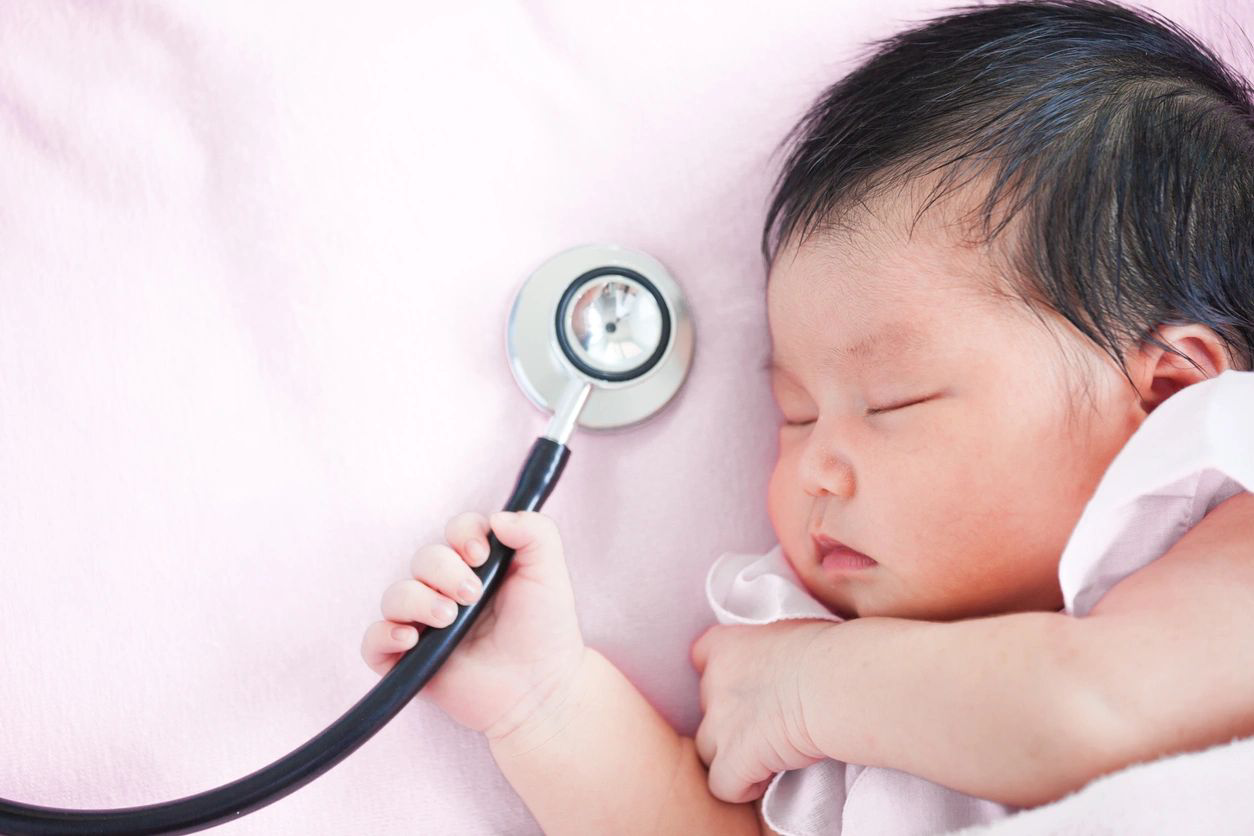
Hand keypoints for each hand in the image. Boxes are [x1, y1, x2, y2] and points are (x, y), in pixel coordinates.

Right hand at [361, 510, 585, 741]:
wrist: (542, 688)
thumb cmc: (546, 630)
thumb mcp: (550, 572)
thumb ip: (536, 532)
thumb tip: (497, 517)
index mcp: (478, 566)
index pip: (455, 531)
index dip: (463, 535)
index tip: (480, 554)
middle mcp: (447, 590)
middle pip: (424, 559)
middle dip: (444, 571)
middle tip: (472, 595)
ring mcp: (425, 625)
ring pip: (396, 595)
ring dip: (418, 600)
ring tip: (449, 619)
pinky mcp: (409, 661)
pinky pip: (373, 641)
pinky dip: (384, 634)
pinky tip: (411, 638)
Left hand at [690, 620, 833, 802]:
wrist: (832, 684)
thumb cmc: (828, 652)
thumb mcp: (791, 630)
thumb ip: (771, 645)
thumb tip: (785, 654)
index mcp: (727, 645)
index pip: (702, 657)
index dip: (724, 677)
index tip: (751, 687)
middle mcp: (715, 683)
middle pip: (707, 707)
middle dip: (730, 720)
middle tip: (767, 725)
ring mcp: (720, 723)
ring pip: (706, 749)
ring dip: (731, 756)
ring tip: (765, 758)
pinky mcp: (734, 759)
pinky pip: (722, 785)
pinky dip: (740, 787)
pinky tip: (767, 780)